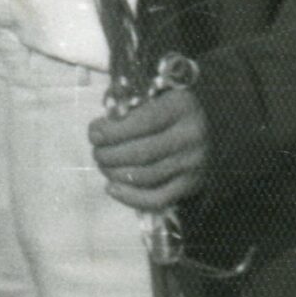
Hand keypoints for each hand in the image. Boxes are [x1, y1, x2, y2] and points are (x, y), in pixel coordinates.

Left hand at [89, 88, 207, 211]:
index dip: (112, 132)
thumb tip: (99, 131)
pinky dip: (130, 197)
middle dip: (109, 155)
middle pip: (141, 153)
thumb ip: (126, 106)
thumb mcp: (150, 97)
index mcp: (181, 105)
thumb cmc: (163, 110)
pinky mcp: (193, 184)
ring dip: (115, 173)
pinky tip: (112, 188)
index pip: (142, 122)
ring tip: (104, 165)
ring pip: (145, 176)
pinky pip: (158, 199)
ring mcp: (195, 162)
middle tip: (97, 153)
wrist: (201, 130)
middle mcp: (192, 134)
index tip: (94, 135)